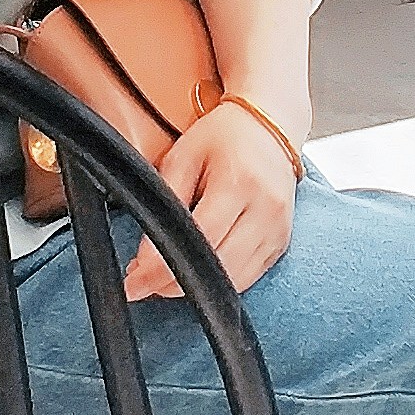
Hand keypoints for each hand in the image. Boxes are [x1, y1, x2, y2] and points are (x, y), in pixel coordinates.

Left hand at [123, 102, 298, 300]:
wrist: (268, 127)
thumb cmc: (223, 137)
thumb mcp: (183, 156)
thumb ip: (165, 201)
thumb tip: (146, 254)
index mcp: (239, 183)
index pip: (198, 239)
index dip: (162, 267)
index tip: (133, 283)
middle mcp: (265, 211)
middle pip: (218, 268)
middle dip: (174, 283)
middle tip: (143, 282)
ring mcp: (278, 230)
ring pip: (234, 281)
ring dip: (197, 287)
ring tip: (165, 276)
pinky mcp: (281, 243)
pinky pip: (249, 277)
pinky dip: (219, 281)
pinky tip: (197, 271)